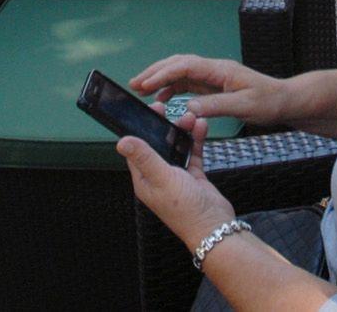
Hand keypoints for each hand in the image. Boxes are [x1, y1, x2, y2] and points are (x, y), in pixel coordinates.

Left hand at [119, 116, 233, 252]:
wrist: (214, 227)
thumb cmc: (185, 210)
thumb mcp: (162, 178)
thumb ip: (145, 158)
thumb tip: (122, 142)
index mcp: (145, 179)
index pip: (138, 148)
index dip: (142, 128)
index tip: (150, 110)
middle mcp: (158, 177)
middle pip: (158, 144)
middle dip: (165, 126)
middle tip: (170, 109)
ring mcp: (176, 176)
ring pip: (176, 146)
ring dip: (182, 131)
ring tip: (192, 117)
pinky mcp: (193, 176)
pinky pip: (192, 152)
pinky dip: (196, 140)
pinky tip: (201, 128)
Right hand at [131, 55, 290, 125]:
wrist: (285, 100)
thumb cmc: (269, 101)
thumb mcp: (244, 106)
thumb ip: (216, 106)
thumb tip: (189, 107)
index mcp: (220, 70)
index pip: (185, 66)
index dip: (164, 74)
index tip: (145, 84)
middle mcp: (214, 69)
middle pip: (179, 64)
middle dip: (155, 72)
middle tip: (134, 84)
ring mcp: (213, 77)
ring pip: (181, 73)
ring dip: (161, 79)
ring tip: (141, 90)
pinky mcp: (214, 86)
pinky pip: (188, 83)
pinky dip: (172, 88)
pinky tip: (163, 98)